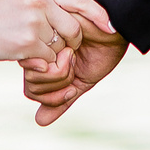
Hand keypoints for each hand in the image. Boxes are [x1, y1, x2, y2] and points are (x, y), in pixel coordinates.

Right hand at [0, 0, 108, 62]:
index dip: (99, 15)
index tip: (112, 27)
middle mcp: (39, 0)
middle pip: (74, 28)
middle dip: (70, 42)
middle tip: (55, 44)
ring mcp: (33, 21)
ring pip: (60, 46)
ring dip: (50, 52)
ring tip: (28, 45)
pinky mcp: (26, 42)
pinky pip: (48, 59)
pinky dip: (39, 62)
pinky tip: (21, 53)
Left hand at [22, 0, 125, 126]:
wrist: (117, 27)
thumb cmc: (102, 50)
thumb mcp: (81, 81)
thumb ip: (60, 101)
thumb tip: (40, 122)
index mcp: (44, 63)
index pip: (33, 92)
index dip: (53, 97)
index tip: (73, 88)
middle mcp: (38, 54)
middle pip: (32, 87)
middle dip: (57, 86)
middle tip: (74, 67)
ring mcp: (39, 43)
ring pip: (33, 77)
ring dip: (60, 74)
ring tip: (74, 55)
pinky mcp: (43, 31)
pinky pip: (39, 64)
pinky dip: (59, 66)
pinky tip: (72, 52)